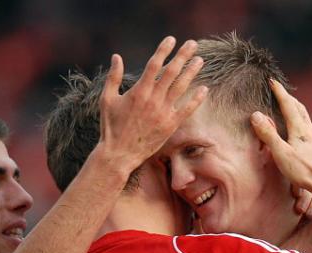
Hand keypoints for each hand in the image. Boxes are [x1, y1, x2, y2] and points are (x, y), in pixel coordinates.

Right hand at [99, 36, 207, 172]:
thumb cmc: (111, 127)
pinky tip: (204, 89)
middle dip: (183, 56)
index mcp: (138, 91)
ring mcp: (163, 112)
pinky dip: (196, 99)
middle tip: (193, 44)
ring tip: (200, 60)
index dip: (164, 50)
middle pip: (171, 72)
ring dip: (192, 72)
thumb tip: (117, 57)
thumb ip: (113, 77)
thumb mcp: (107, 99)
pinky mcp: (170, 125)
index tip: (172, 39)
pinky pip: (187, 110)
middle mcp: (153, 99)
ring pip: (181, 87)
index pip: (154, 65)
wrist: (119, 154)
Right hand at [250, 80, 311, 200]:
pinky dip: (300, 119)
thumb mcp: (282, 153)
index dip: (279, 92)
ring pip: (305, 116)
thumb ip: (269, 134)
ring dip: (296, 107)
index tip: (272, 80)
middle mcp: (309, 130)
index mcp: (299, 128)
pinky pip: (307, 126)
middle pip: (299, 107)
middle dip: (288, 97)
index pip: (288, 105)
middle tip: (280, 90)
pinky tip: (300, 128)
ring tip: (289, 104)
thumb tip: (256, 115)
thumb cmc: (304, 170)